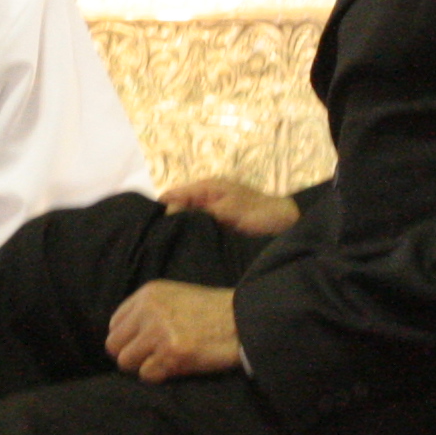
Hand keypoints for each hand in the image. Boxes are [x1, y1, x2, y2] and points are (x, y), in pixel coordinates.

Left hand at [107, 279, 243, 382]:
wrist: (244, 320)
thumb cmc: (213, 312)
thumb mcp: (176, 296)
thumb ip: (148, 310)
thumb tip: (124, 337)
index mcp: (148, 294)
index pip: (114, 324)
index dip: (127, 339)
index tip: (143, 345)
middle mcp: (149, 310)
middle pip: (114, 345)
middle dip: (130, 356)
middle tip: (151, 359)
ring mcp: (159, 332)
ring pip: (126, 362)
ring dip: (144, 367)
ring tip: (165, 362)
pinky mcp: (172, 353)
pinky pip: (147, 375)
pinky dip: (160, 376)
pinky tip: (177, 367)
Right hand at [162, 175, 298, 237]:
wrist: (285, 223)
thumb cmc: (258, 213)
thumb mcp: (226, 211)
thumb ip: (199, 211)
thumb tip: (169, 213)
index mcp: (206, 187)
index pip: (173, 194)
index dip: (160, 208)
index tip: (150, 228)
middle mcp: (206, 196)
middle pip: (177, 206)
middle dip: (167, 220)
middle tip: (157, 241)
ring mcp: (212, 210)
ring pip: (187, 218)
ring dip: (179, 229)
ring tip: (166, 246)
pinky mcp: (218, 224)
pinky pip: (198, 227)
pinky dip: (192, 234)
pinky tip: (184, 247)